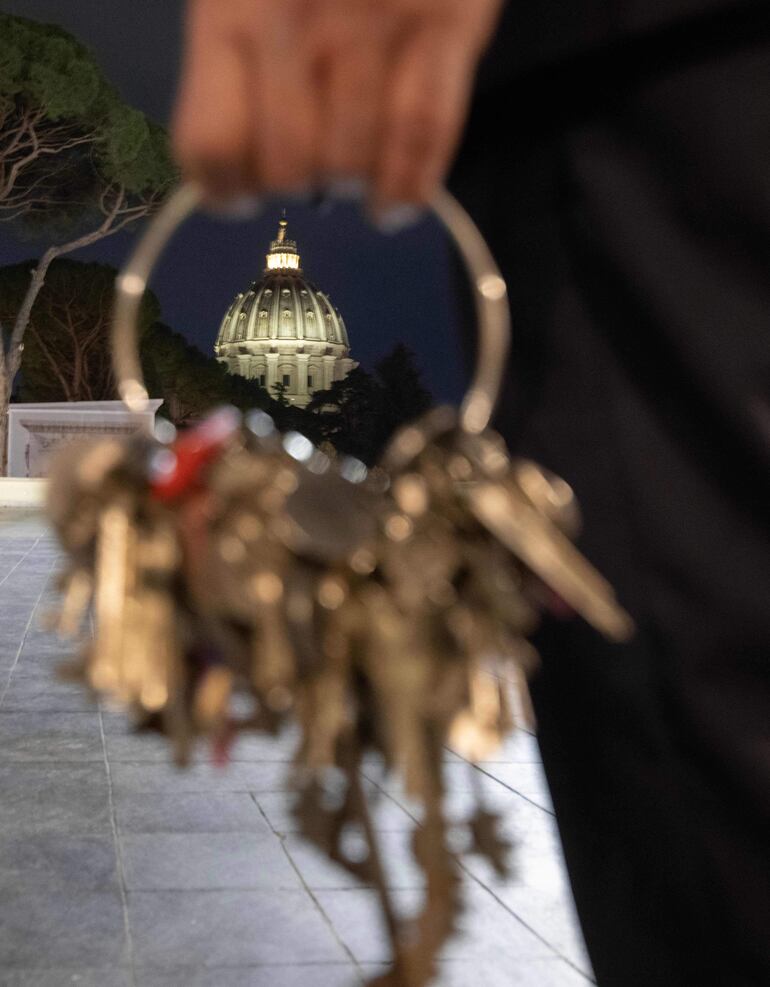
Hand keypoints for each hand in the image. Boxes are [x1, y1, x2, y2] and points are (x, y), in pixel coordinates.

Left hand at [173, 0, 503, 219]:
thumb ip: (235, 59)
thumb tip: (238, 160)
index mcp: (228, 11)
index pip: (214, 144)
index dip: (226, 191)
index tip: (242, 197)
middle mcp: (291, 21)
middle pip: (288, 165)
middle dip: (299, 187)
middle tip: (312, 174)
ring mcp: (371, 23)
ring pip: (353, 160)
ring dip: (355, 190)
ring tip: (364, 192)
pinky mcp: (443, 23)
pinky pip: (424, 132)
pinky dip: (410, 185)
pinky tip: (399, 202)